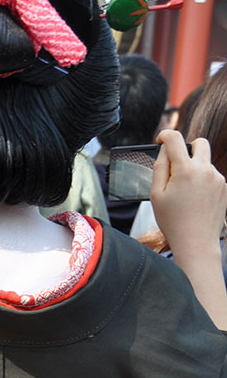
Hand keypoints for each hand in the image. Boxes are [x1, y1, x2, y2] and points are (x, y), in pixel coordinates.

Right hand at [151, 129, 226, 257]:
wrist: (196, 243)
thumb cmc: (173, 221)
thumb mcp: (156, 195)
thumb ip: (159, 167)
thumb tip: (165, 150)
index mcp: (185, 170)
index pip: (175, 138)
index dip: (165, 135)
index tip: (161, 141)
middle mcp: (204, 170)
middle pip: (199, 142)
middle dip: (188, 147)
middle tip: (178, 163)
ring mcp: (218, 178)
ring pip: (206, 162)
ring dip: (195, 168)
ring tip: (186, 193)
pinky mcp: (225, 187)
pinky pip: (212, 176)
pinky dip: (203, 181)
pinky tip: (196, 199)